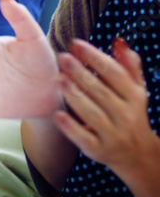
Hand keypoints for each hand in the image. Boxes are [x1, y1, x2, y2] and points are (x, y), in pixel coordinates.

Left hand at [54, 37, 159, 177]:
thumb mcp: (134, 91)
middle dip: (81, 73)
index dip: (95, 57)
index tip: (75, 43)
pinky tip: (57, 114)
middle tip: (62, 57)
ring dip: (75, 96)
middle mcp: (126, 116)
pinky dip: (71, 127)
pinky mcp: (99, 150)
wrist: (137, 155)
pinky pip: (84, 138)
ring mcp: (113, 135)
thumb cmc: (130, 113)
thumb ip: (127, 66)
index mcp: (134, 98)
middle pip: (102, 92)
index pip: (115, 74)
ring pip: (93, 114)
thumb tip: (119, 41)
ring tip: (58, 78)